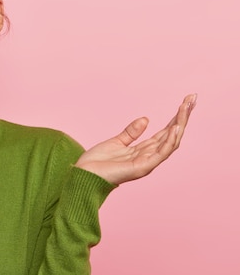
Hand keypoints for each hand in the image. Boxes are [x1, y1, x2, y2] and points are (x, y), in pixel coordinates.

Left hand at [75, 94, 196, 184]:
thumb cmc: (98, 163)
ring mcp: (147, 163)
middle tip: (192, 98)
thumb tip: (146, 118)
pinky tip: (175, 128)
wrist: (83, 176)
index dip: (176, 117)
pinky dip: (169, 141)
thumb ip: (131, 132)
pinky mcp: (142, 168)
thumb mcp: (116, 142)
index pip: (165, 132)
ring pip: (170, 142)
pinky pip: (161, 154)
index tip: (186, 102)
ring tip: (186, 108)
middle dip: (183, 117)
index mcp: (143, 151)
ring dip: (179, 124)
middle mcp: (149, 157)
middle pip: (171, 135)